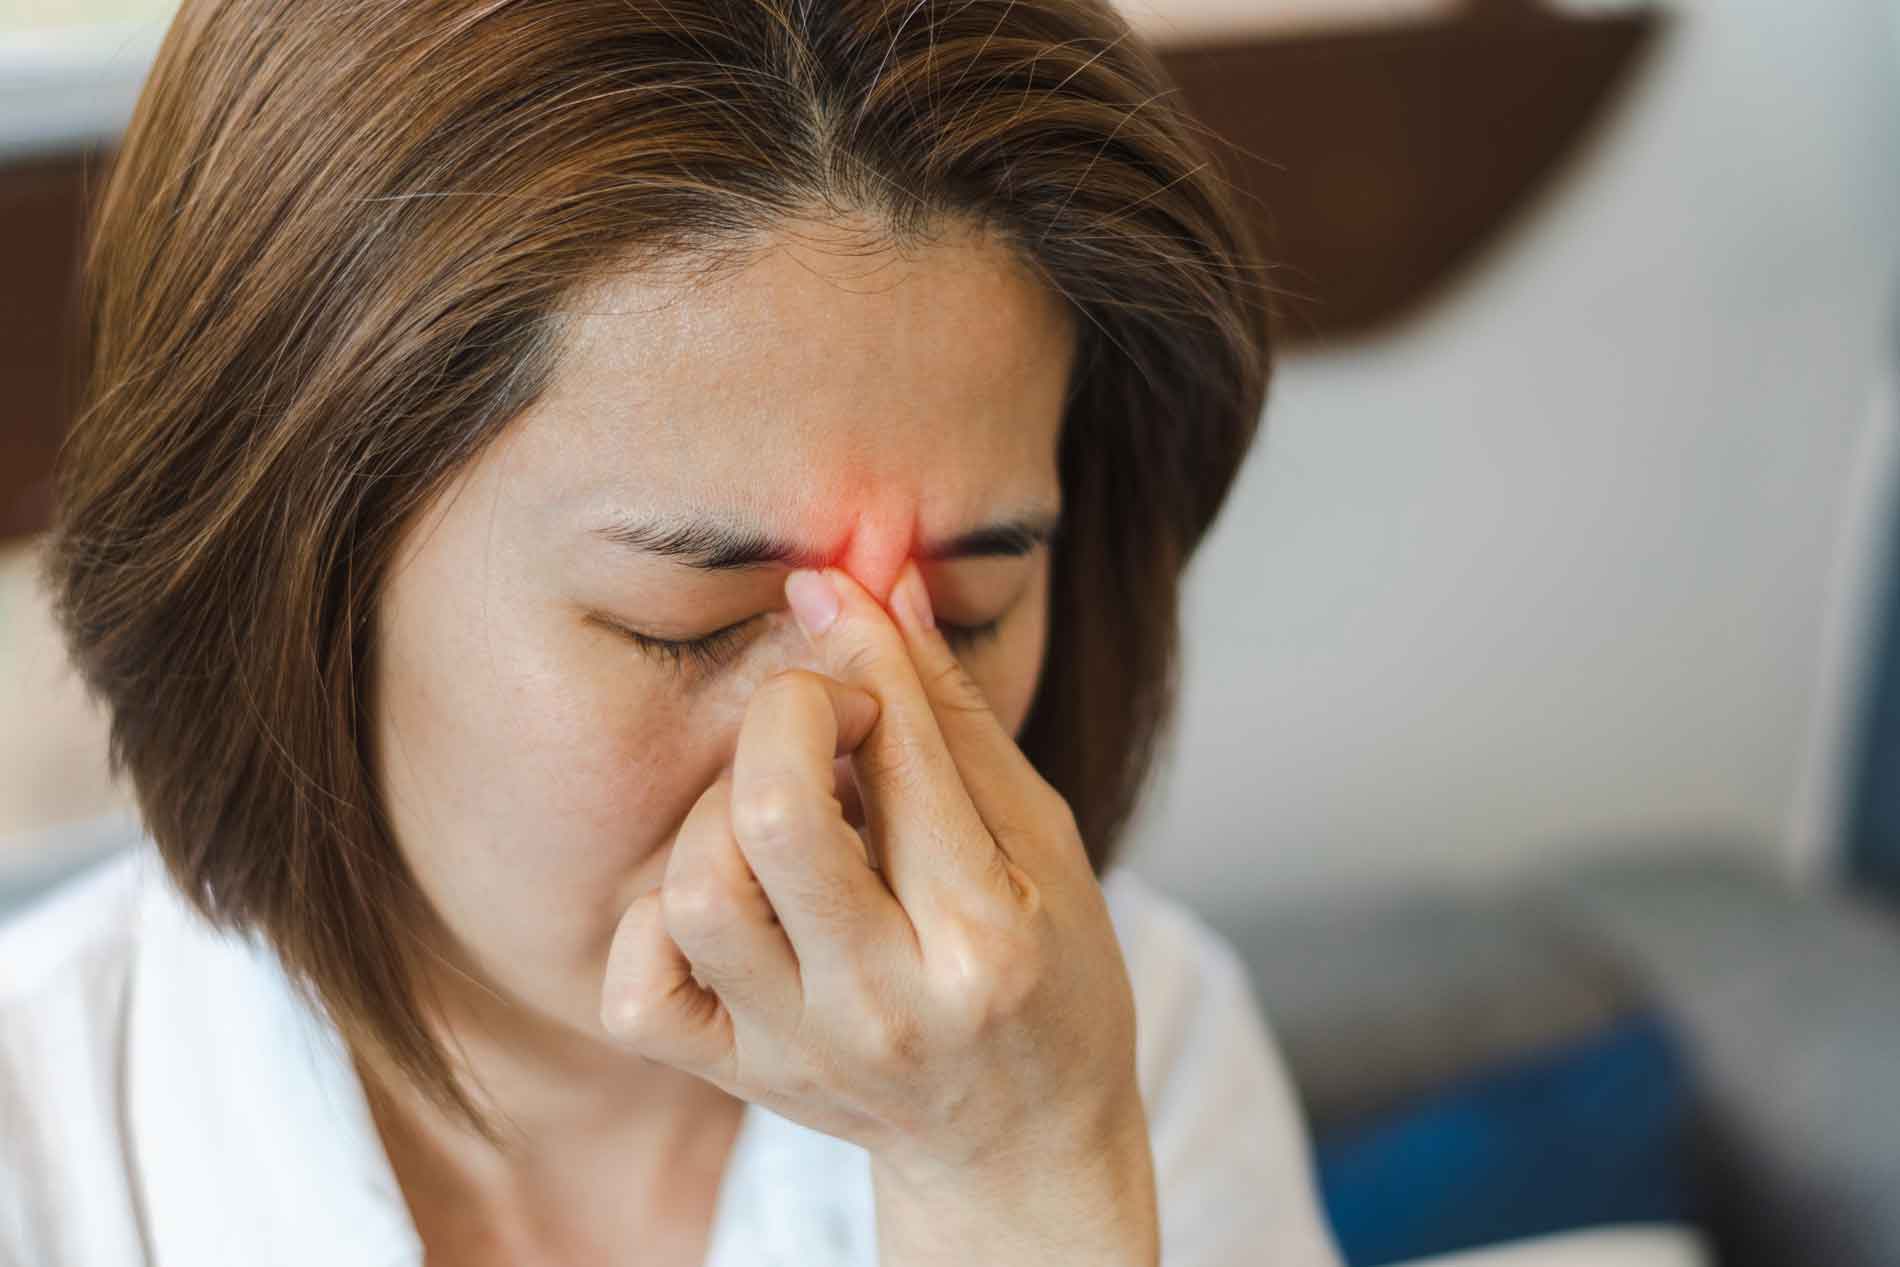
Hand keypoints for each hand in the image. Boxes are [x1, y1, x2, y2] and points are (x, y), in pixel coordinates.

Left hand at [599, 558, 1157, 1264]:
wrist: (1018, 1143)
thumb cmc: (1047, 978)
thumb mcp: (1043, 840)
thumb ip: (954, 716)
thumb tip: (878, 583)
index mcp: (986, 941)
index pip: (903, 756)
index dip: (864, 647)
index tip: (840, 589)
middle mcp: (885, 1005)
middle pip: (774, 815)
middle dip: (788, 711)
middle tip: (824, 710)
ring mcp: (799, 1049)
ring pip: (695, 887)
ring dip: (724, 809)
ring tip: (783, 807)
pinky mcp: (737, 1074)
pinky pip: (636, 984)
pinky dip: (658, 916)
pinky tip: (725, 890)